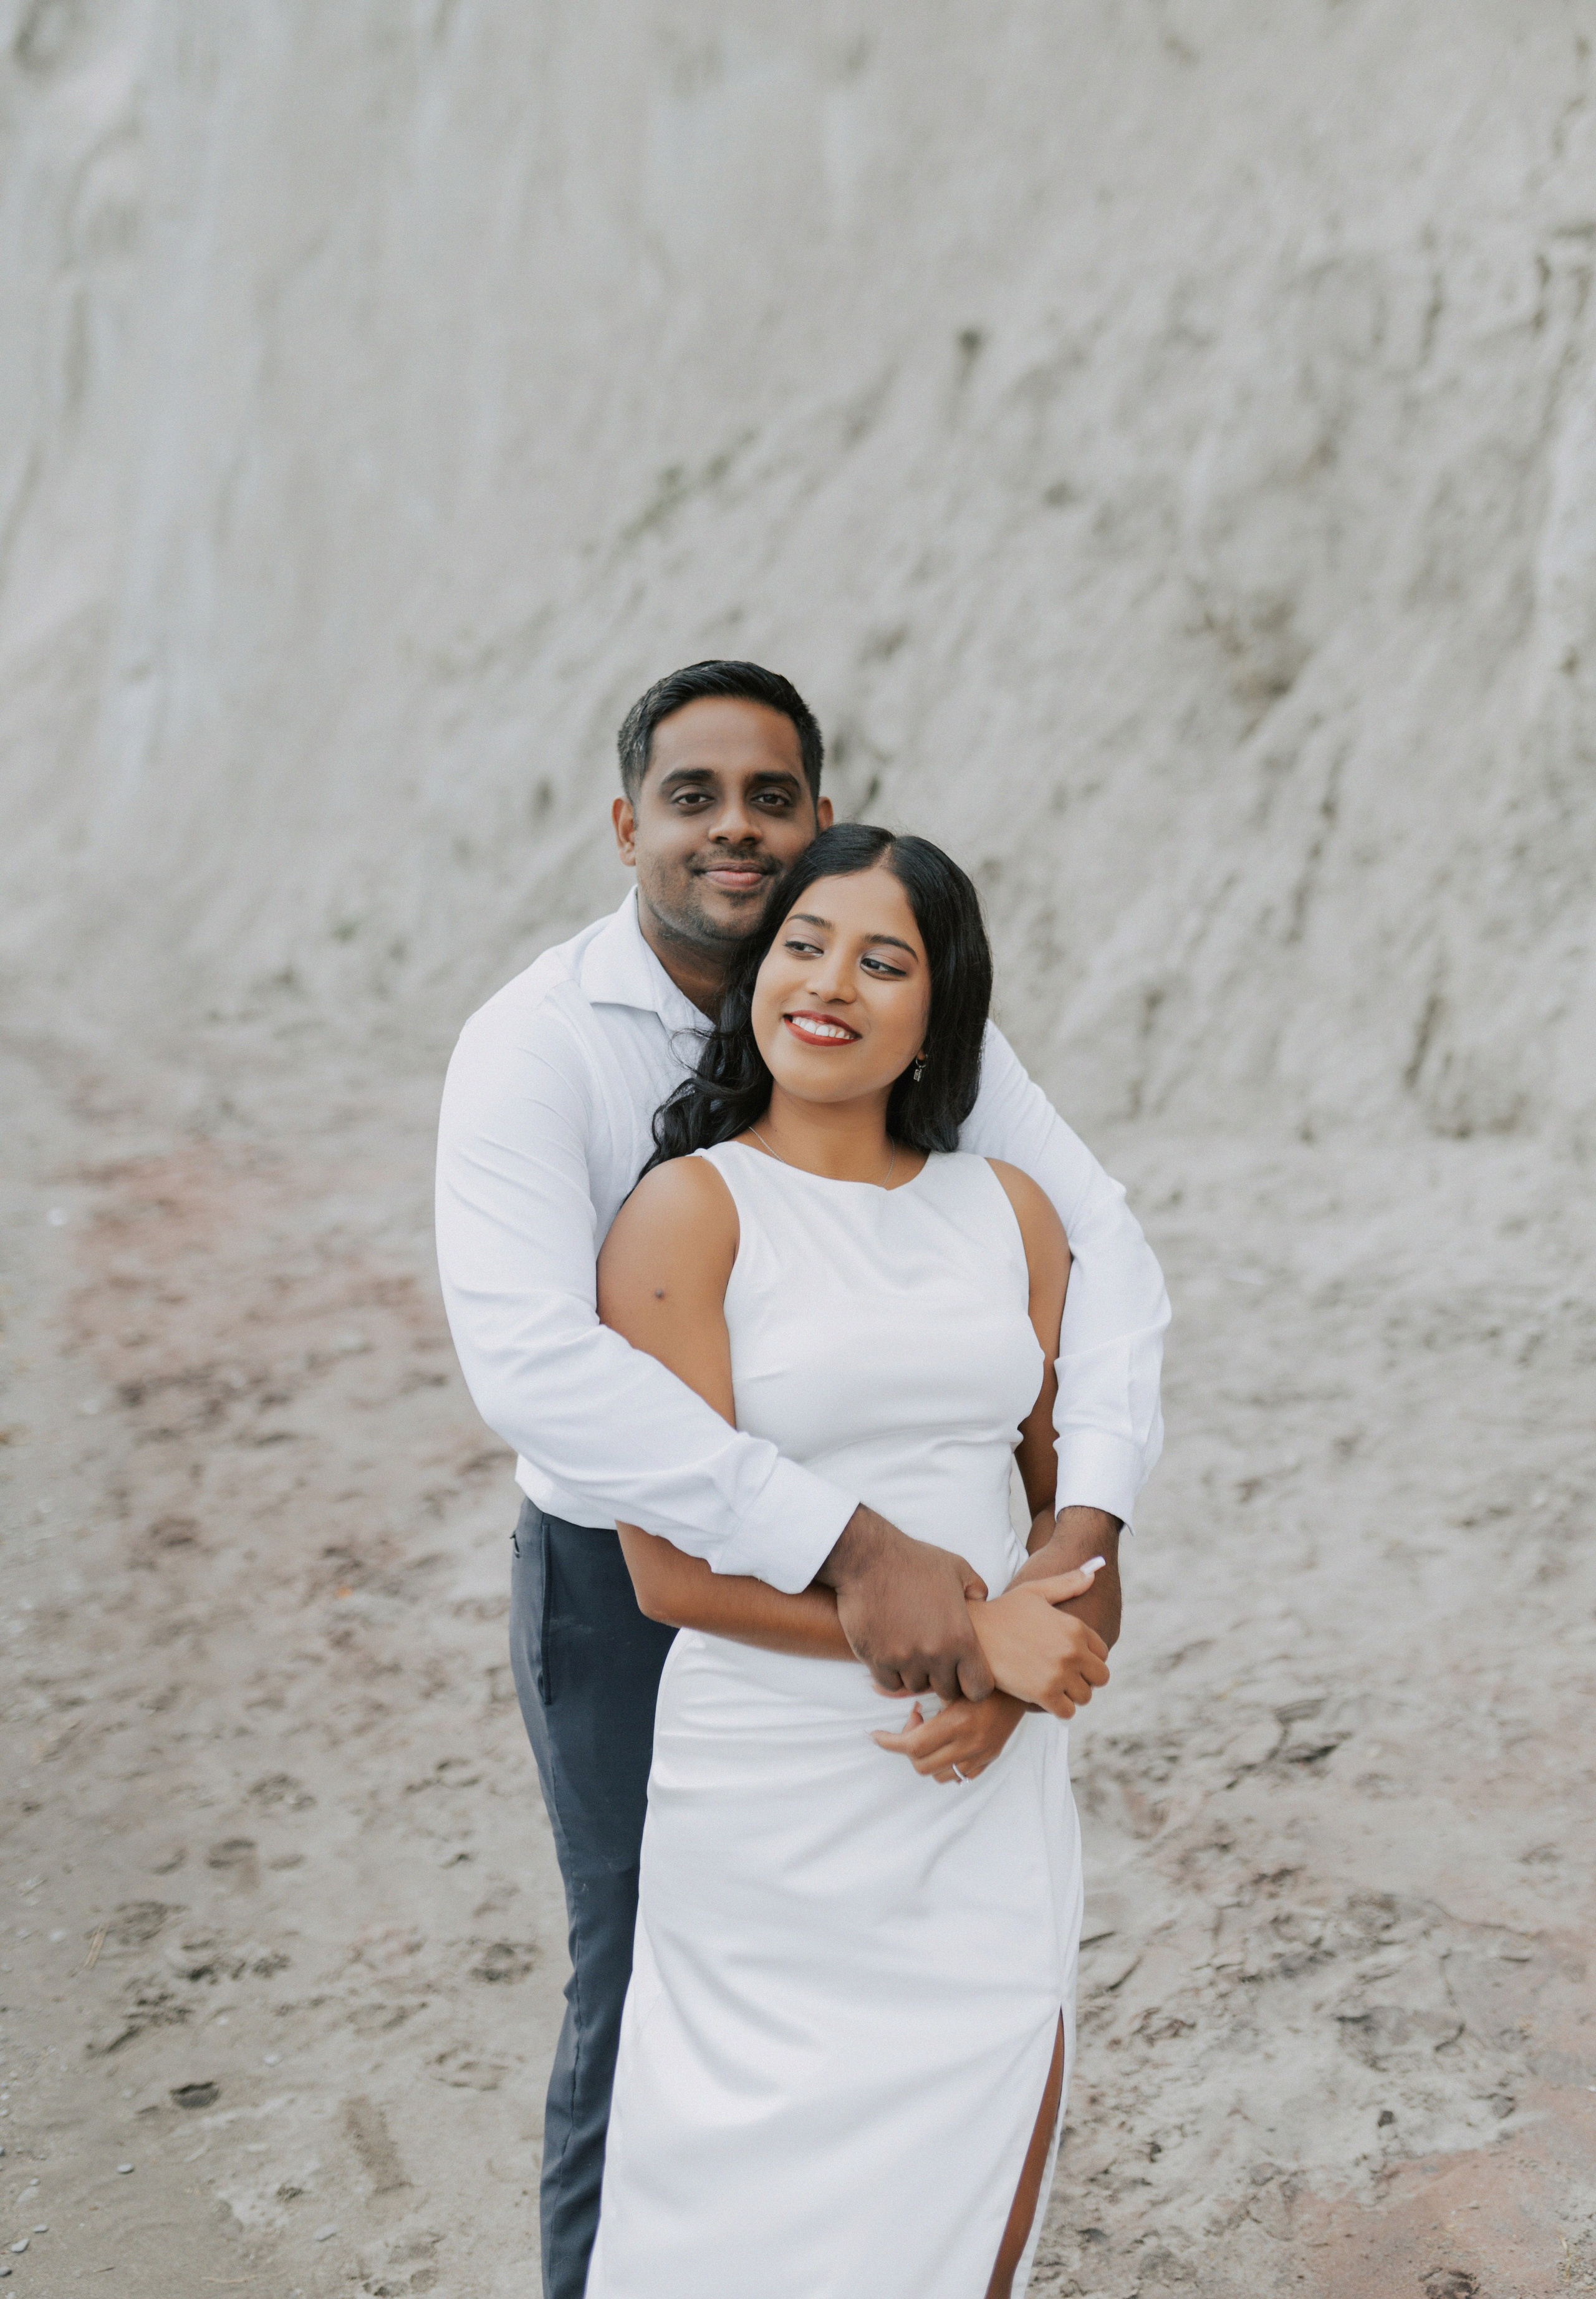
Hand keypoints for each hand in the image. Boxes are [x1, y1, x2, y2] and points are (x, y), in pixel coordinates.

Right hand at [817, 1505, 994, 1703]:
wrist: (869, 1558)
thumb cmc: (914, 1561)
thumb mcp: (957, 1568)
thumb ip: (977, 1590)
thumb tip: (982, 1603)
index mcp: (960, 1637)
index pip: (979, 1688)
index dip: (975, 1684)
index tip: (966, 1673)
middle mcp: (934, 1655)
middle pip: (947, 1691)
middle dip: (945, 1678)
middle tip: (936, 1658)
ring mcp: (904, 1660)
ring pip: (917, 1686)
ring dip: (917, 1673)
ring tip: (912, 1649)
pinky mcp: (876, 1660)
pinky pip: (890, 1683)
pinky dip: (892, 1673)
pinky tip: (892, 1652)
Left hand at [871, 1691, 1027, 1783]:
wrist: (1023, 1683)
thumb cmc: (983, 1674)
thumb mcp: (949, 1678)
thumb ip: (912, 1687)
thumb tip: (874, 1688)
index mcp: (957, 1724)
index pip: (912, 1746)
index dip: (888, 1742)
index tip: (875, 1735)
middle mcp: (970, 1745)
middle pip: (921, 1764)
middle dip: (907, 1747)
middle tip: (914, 1720)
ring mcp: (981, 1756)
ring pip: (939, 1775)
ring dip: (926, 1757)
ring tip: (931, 1731)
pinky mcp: (990, 1759)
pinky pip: (959, 1776)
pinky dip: (945, 1764)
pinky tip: (947, 1741)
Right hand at [967, 1568, 1109, 1718]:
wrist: (972, 1635)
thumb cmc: (1002, 1611)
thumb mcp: (1035, 1591)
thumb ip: (1067, 1583)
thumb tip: (1094, 1571)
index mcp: (1075, 1627)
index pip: (1102, 1653)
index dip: (1089, 1658)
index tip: (1071, 1660)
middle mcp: (1072, 1650)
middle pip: (1100, 1677)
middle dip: (1085, 1678)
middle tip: (1066, 1677)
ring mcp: (1059, 1673)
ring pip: (1085, 1697)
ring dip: (1072, 1695)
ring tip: (1055, 1688)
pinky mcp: (1044, 1693)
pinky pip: (1067, 1712)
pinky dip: (1059, 1709)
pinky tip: (1044, 1699)